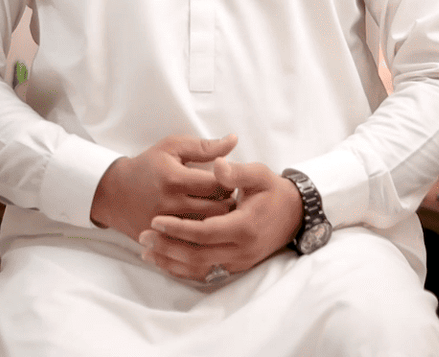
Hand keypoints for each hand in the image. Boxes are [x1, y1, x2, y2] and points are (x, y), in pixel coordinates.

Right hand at [90, 134, 237, 241]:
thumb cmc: (148, 165)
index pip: (218, 185)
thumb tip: (234, 140)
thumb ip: (205, 146)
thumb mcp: (173, 147)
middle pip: (217, 211)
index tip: (230, 180)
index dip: (230, 183)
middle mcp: (172, 205)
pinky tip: (207, 228)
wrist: (115, 193)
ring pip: (208, 231)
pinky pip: (193, 246)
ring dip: (220, 222)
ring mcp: (167, 227)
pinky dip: (205, 239)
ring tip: (221, 212)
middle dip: (229, 204)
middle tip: (231, 198)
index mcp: (176, 179)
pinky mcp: (163, 241)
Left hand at [138, 157, 303, 281]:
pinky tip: (166, 262)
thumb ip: (236, 172)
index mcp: (244, 226)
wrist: (294, 214)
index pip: (204, 232)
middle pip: (197, 254)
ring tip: (147, 250)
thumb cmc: (273, 190)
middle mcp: (241, 249)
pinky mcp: (236, 266)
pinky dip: (183, 270)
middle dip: (168, 246)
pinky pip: (206, 273)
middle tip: (144, 236)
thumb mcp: (259, 174)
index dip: (179, 228)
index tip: (156, 220)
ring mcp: (239, 261)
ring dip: (171, 261)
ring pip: (199, 268)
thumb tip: (217, 165)